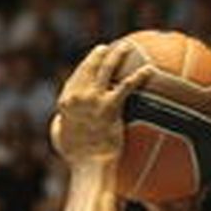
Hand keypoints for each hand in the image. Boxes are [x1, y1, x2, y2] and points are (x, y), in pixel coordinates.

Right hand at [50, 42, 154, 164]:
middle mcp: (77, 96)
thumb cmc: (76, 156)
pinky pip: (126, 86)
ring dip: (117, 55)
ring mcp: (93, 100)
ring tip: (126, 47)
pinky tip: (150, 70)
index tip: (91, 62)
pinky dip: (139, 76)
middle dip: (98, 55)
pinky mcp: (109, 106)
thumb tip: (60, 123)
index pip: (75, 78)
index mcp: (66, 102)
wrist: (89, 162)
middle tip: (106, 48)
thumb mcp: (60, 138)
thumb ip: (60, 126)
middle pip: (88, 68)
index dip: (84, 68)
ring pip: (106, 69)